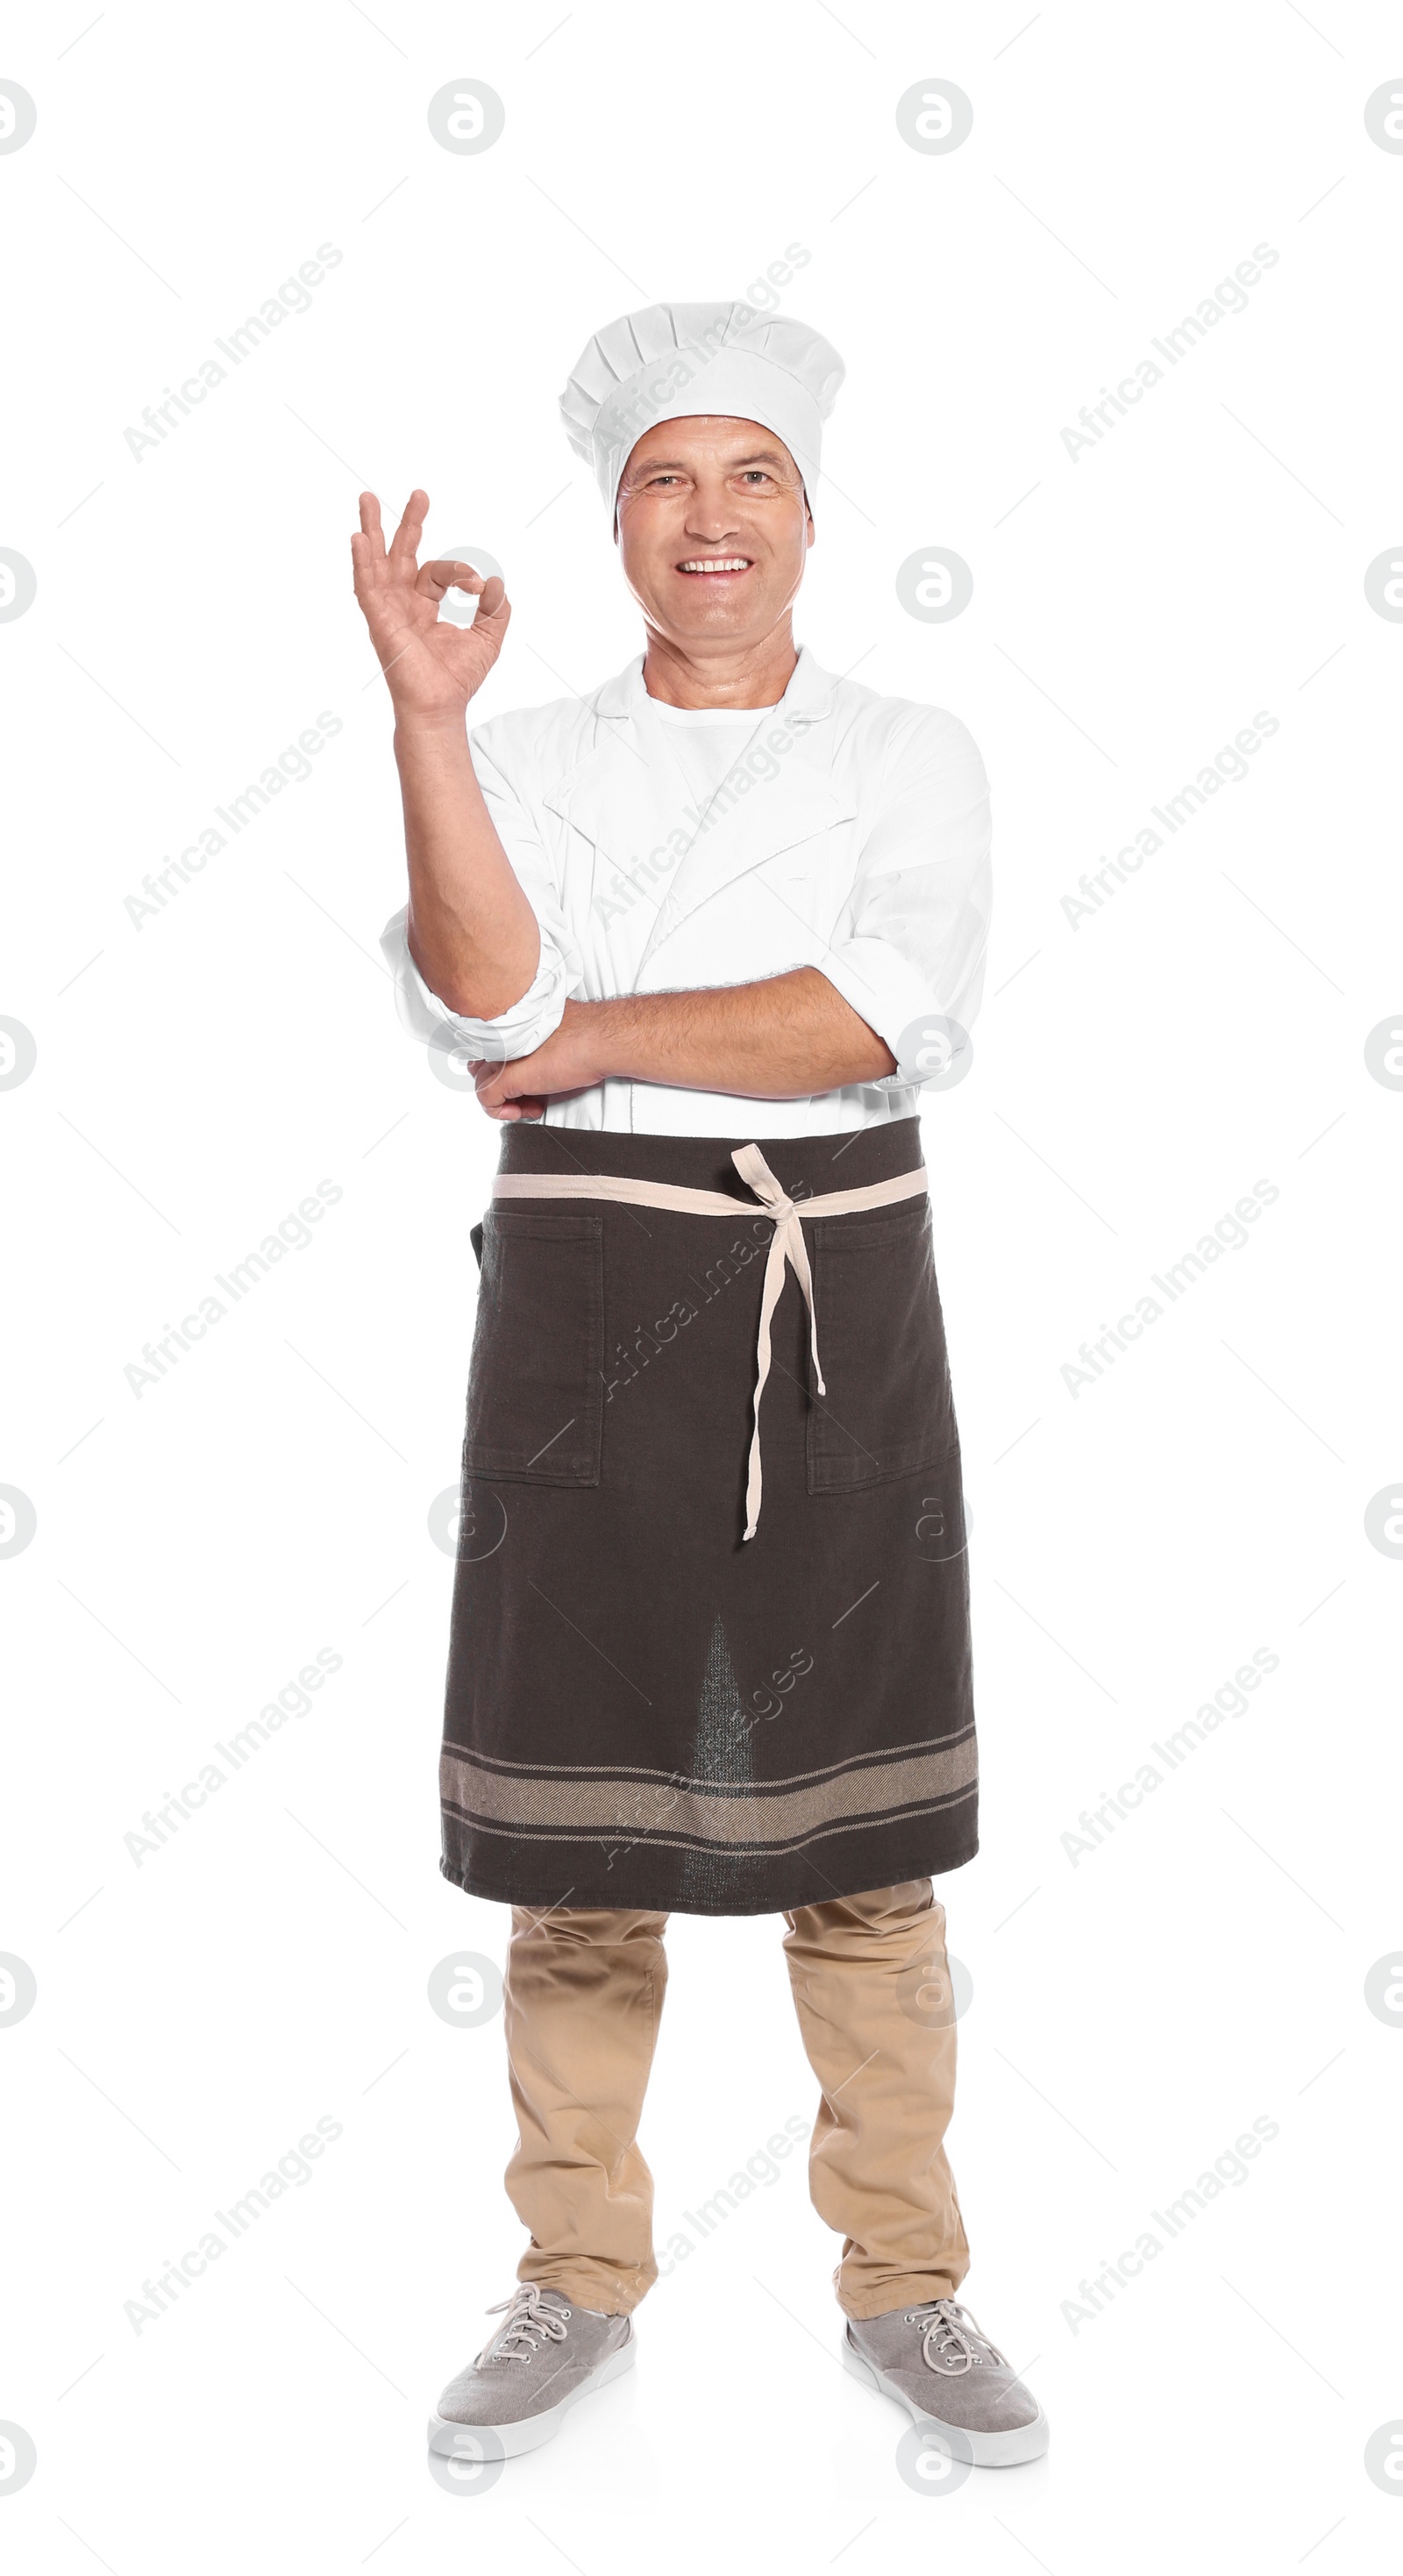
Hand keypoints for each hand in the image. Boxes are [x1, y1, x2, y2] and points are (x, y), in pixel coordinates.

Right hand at [351, 489, 509, 726]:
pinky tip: (359, 539)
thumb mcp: (487, 638)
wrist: (441, 705)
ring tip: (367, 498)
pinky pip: (366, 587)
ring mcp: (388, 610)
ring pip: (376, 562)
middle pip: (400, 554)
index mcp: (423, 606)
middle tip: (418, 494)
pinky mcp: (379, 621)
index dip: (462, 574)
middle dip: (407, 523)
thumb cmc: (457, 678)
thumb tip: (497, 581)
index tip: (481, 587)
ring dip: (372, 530)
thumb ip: (495, 609)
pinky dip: (362, 562)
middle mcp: (402, 604)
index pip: (440, 573)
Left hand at [469, 1003, 603, 1121]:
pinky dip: (501, 1112)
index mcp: (510, 1022)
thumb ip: (531, 1041)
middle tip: (525, 1095)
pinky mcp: (505, 1076)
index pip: (487, 1047)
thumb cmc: (586, 1034)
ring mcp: (499, 1055)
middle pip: (481, 1065)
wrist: (599, 1040)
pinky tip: (523, 1110)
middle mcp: (500, 1035)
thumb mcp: (549, 1034)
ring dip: (506, 1101)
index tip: (522, 1078)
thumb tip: (529, 1059)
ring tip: (530, 1104)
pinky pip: (487, 1100)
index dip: (502, 1066)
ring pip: (483, 1083)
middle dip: (502, 1084)